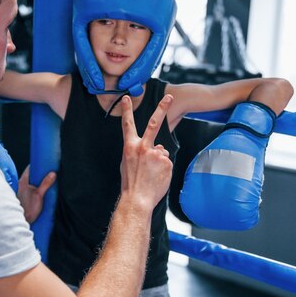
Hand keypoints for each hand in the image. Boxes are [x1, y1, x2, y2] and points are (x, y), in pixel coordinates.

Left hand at [17, 165, 55, 223]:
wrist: (23, 220)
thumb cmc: (28, 209)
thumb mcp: (39, 195)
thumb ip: (45, 184)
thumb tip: (53, 173)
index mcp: (23, 181)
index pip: (30, 168)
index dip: (38, 164)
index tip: (46, 163)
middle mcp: (23, 184)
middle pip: (33, 174)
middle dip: (42, 172)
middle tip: (51, 171)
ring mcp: (24, 190)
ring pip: (34, 180)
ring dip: (41, 180)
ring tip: (50, 179)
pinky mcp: (27, 195)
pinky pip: (34, 187)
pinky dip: (40, 186)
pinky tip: (46, 189)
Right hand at [119, 94, 173, 210]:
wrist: (137, 199)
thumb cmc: (131, 183)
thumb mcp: (128, 163)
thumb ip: (140, 151)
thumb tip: (157, 147)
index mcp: (130, 147)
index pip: (127, 124)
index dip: (126, 110)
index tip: (126, 98)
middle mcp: (143, 147)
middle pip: (154, 123)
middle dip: (162, 108)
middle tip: (169, 97)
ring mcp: (156, 154)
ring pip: (162, 152)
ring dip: (159, 161)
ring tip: (151, 174)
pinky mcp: (166, 162)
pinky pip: (167, 162)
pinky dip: (164, 169)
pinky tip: (157, 177)